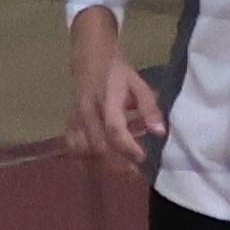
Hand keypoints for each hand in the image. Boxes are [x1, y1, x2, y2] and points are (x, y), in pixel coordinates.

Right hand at [65, 31, 165, 170]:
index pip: (114, 130)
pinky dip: (86, 157)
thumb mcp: (139, 85)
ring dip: (102, 163)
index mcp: (107, 100)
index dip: (128, 148)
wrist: (90, 59)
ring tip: (120, 165)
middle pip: (98, 147)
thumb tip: (160, 133)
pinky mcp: (68, 123)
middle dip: (118, 162)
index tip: (143, 158)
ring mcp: (75, 118)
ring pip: (84, 151)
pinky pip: (73, 147)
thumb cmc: (117, 73)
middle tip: (134, 170)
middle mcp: (87, 111)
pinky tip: (100, 159)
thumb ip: (150, 109)